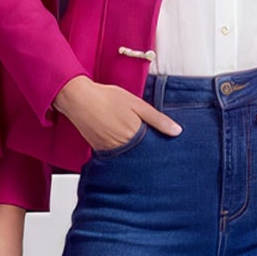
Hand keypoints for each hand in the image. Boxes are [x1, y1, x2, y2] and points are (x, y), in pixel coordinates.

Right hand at [54, 73, 181, 149]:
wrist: (78, 99)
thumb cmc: (108, 98)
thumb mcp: (137, 104)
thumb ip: (158, 119)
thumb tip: (177, 131)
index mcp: (135, 136)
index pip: (155, 149)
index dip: (162, 147)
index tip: (169, 147)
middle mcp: (123, 148)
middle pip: (142, 156)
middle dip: (149, 153)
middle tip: (156, 147)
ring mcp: (110, 151)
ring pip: (129, 157)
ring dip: (136, 153)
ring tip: (140, 144)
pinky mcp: (99, 151)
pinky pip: (116, 155)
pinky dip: (122, 152)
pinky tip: (124, 142)